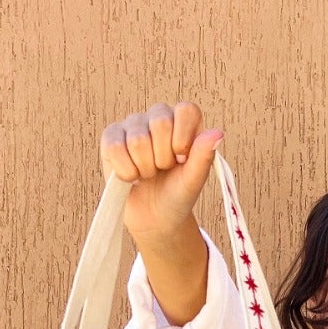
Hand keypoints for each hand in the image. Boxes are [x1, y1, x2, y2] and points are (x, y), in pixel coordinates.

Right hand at [100, 101, 223, 245]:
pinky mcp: (110, 138)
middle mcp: (158, 116)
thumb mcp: (194, 179)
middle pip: (161, 123)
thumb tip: (217, 133)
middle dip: (164, 158)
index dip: (183, 139)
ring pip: (138, 140)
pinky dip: (126, 171)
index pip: (185, 110)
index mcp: (184, 120)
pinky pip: (114, 148)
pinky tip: (132, 176)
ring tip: (149, 174)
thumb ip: (204, 156)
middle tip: (164, 169)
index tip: (182, 160)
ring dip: (145, 168)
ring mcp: (133, 125)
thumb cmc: (177, 194)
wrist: (154, 217)